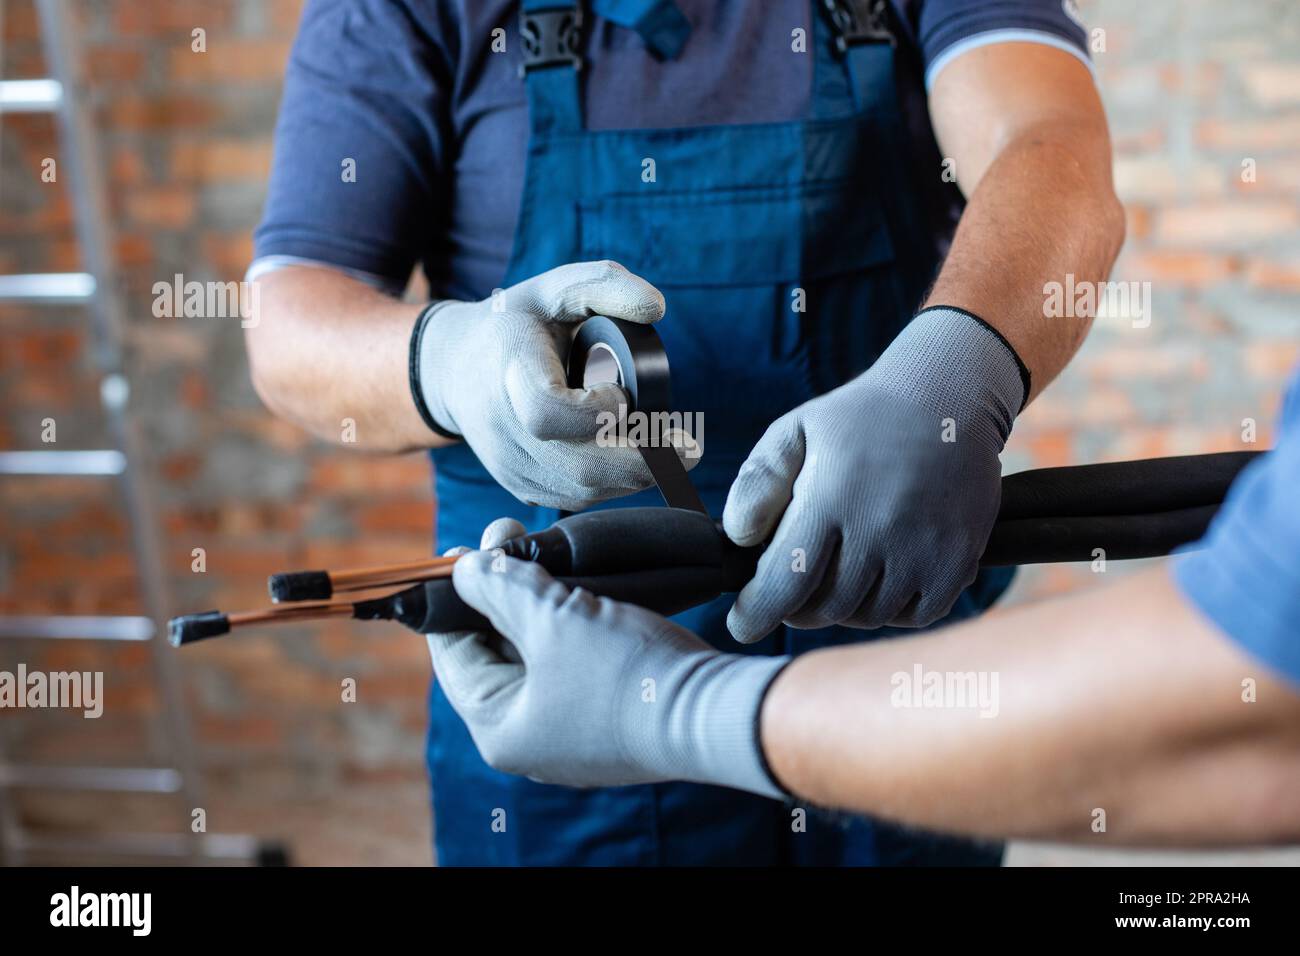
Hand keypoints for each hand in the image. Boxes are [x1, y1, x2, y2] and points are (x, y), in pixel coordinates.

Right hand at [413, 260, 692, 510]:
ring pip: (582, 491)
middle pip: (579, 469)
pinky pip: (575, 498)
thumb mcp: (554, 289)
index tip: (624, 395)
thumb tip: (657, 308)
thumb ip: (605, 284)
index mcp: (509, 375)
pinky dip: (613, 484)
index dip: (597, 413)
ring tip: (664, 448)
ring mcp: (510, 467)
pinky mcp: (520, 487)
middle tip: (687, 446)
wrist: (456, 370)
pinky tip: (630, 459)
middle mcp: (503, 431)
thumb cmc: (515, 326)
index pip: (549, 413)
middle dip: (643, 461)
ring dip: (634, 476)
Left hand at [427, 537, 788, 795]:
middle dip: (501, 588)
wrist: (713, 711)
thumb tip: (463, 569)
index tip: (458, 550)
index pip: (454, 654)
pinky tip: (578, 583)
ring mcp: (573, 733)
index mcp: (500, 729)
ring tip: (541, 548)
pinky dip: (570, 623)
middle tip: (507, 533)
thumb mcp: (550, 618)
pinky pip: (574, 663)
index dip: (451, 597)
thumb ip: (499, 588)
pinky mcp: (612, 718)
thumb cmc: (623, 672)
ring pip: (538, 652)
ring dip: (537, 600)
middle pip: (496, 649)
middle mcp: (531, 740)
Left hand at [722, 308, 1025, 642]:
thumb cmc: (860, 418)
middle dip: (797, 605)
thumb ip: (757, 483)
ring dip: (845, 607)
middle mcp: (882, 529)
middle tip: (793, 583)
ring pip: (868, 616)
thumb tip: (739, 538)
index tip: (741, 625)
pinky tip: (882, 578)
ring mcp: (926, 548)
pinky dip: (892, 609)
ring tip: (840, 569)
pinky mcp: (960, 559)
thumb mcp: (795, 431)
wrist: (948, 398)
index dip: (757, 613)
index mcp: (833, 497)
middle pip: (825, 607)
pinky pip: (917, 616)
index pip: (786, 583)